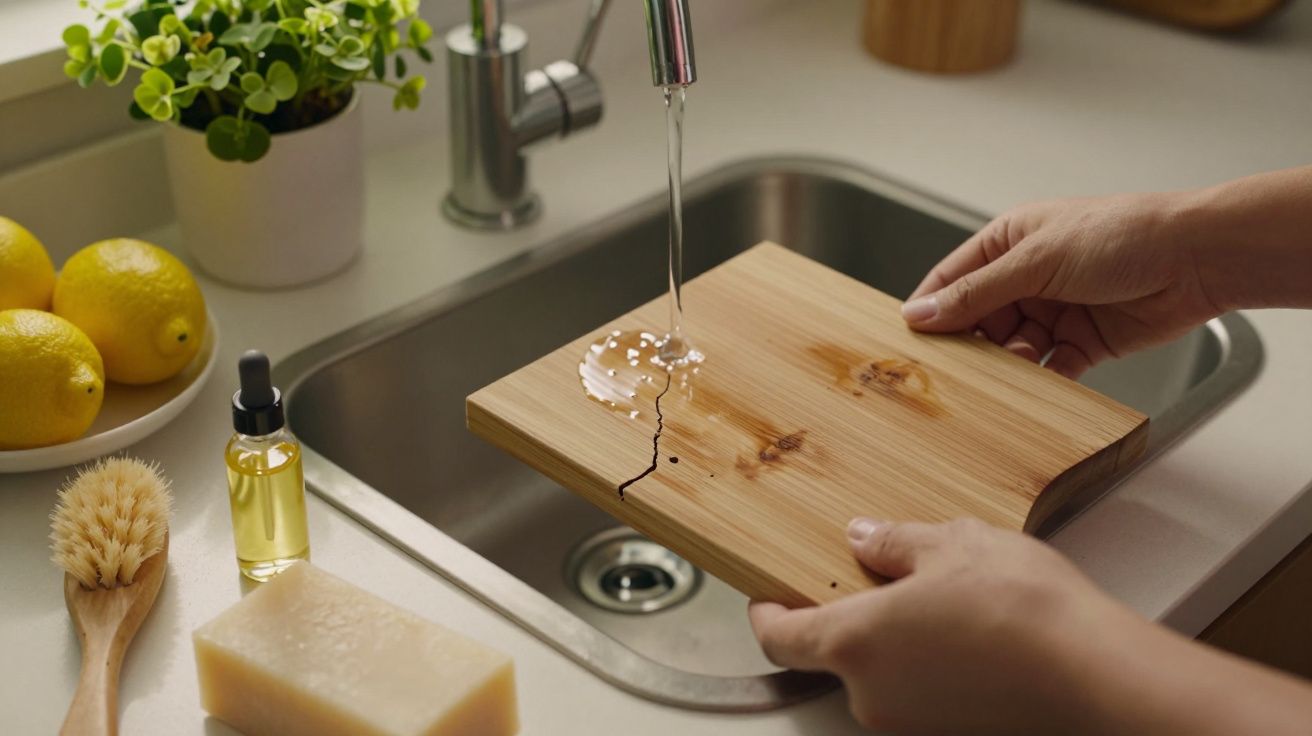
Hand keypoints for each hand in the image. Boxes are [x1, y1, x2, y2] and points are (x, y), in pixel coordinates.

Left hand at [750, 518, 1130, 733]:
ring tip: (944, 601)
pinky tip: (971, 636)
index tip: (768, 596)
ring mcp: (912, 724)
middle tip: (884, 579)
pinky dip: (930, 666)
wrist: (1097, 675)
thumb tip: (863, 538)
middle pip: (836, 657)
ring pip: (882, 676)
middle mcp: (872, 695)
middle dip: (853, 618)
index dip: (767, 615)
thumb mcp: (951, 544)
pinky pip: (921, 695)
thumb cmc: (1023, 607)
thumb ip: (893, 543)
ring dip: (896, 643)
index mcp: (853, 642)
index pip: (779, 639)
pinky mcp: (950, 735)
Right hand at [901, 193, 1221, 378]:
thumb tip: (922, 313)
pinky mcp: (1082, 342)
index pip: (953, 278)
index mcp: (1010, 242)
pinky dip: (1041, 382)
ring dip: (1007, 365)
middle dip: (969, 345)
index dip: (931, 308)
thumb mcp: (1036, 260)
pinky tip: (1035, 389)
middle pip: (979, 320)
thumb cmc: (1123, 236)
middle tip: (953, 371)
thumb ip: (977, 293)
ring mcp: (1055, 310)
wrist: (1197, 260)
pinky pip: (1049, 369)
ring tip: (1007, 372)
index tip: (909, 341)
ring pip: (1011, 348)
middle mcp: (1028, 276)